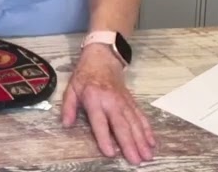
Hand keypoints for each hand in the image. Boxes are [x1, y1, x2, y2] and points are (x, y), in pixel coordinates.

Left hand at [61, 44, 155, 164]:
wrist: (102, 57)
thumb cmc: (85, 75)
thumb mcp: (71, 88)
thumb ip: (68, 107)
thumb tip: (66, 124)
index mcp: (94, 99)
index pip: (100, 121)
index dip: (104, 137)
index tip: (110, 152)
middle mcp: (111, 101)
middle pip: (121, 125)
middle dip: (129, 143)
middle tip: (136, 160)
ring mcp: (123, 101)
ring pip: (134, 123)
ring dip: (142, 140)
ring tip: (147, 155)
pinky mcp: (131, 101)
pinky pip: (140, 116)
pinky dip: (147, 129)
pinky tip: (152, 142)